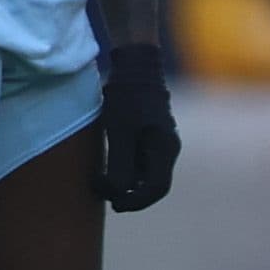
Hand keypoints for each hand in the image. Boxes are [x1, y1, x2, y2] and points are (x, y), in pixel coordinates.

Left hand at [93, 42, 181, 212]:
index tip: (113, 204)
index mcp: (165, 150)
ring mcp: (160, 142)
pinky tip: (108, 165)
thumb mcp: (120, 132)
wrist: (136, 65)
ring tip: (101, 181)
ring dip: (126, 183)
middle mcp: (167, 149)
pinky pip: (141, 161)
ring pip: (146, 174)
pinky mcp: (150, 134)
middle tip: (102, 192)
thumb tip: (120, 192)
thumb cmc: (127, 98)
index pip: (156, 189)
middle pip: (152, 185)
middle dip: (128, 195)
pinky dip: (126, 170)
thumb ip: (121, 165)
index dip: (135, 202)